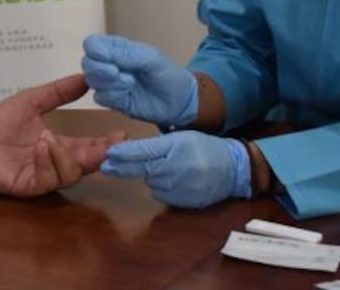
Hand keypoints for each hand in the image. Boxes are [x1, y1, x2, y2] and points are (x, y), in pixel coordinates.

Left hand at [0, 74, 123, 195]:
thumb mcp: (32, 101)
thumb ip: (59, 91)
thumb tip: (86, 75)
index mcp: (57, 145)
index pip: (89, 147)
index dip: (106, 143)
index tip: (122, 133)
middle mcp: (54, 163)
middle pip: (86, 164)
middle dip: (101, 155)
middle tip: (113, 146)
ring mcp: (42, 176)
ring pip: (70, 173)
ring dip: (66, 156)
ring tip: (51, 139)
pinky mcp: (28, 186)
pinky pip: (48, 179)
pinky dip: (48, 162)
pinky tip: (41, 147)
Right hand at [82, 34, 197, 126]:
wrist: (180, 102)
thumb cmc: (168, 74)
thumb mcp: (151, 58)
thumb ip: (126, 54)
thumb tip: (100, 51)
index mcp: (116, 48)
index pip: (92, 44)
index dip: (93, 49)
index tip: (105, 56)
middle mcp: (108, 64)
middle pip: (87, 62)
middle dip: (99, 68)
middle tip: (116, 72)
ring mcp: (109, 83)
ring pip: (91, 80)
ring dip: (108, 82)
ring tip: (129, 83)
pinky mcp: (112, 100)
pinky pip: (100, 97)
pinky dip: (111, 95)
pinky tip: (127, 94)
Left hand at [101, 131, 250, 207]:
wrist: (234, 169)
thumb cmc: (204, 147)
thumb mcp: (181, 138)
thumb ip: (156, 145)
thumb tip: (127, 151)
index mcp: (176, 147)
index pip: (144, 151)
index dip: (124, 153)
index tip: (107, 154)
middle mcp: (177, 168)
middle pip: (143, 169)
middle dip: (124, 167)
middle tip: (106, 167)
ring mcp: (182, 187)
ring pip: (151, 183)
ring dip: (149, 176)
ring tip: (162, 168)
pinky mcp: (186, 201)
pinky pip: (163, 195)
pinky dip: (161, 188)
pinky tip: (171, 180)